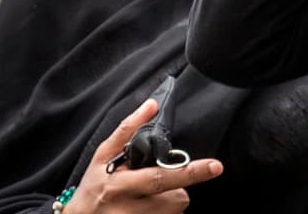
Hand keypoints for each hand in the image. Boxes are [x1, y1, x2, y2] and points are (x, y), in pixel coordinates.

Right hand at [64, 99, 222, 213]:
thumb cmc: (92, 187)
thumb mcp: (102, 156)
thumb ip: (127, 129)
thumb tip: (152, 104)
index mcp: (120, 185)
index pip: (160, 178)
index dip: (190, 172)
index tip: (215, 166)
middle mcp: (127, 209)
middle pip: (176, 199)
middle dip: (177, 191)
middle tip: (161, 187)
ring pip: (174, 212)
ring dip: (168, 205)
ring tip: (147, 201)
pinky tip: (145, 211)